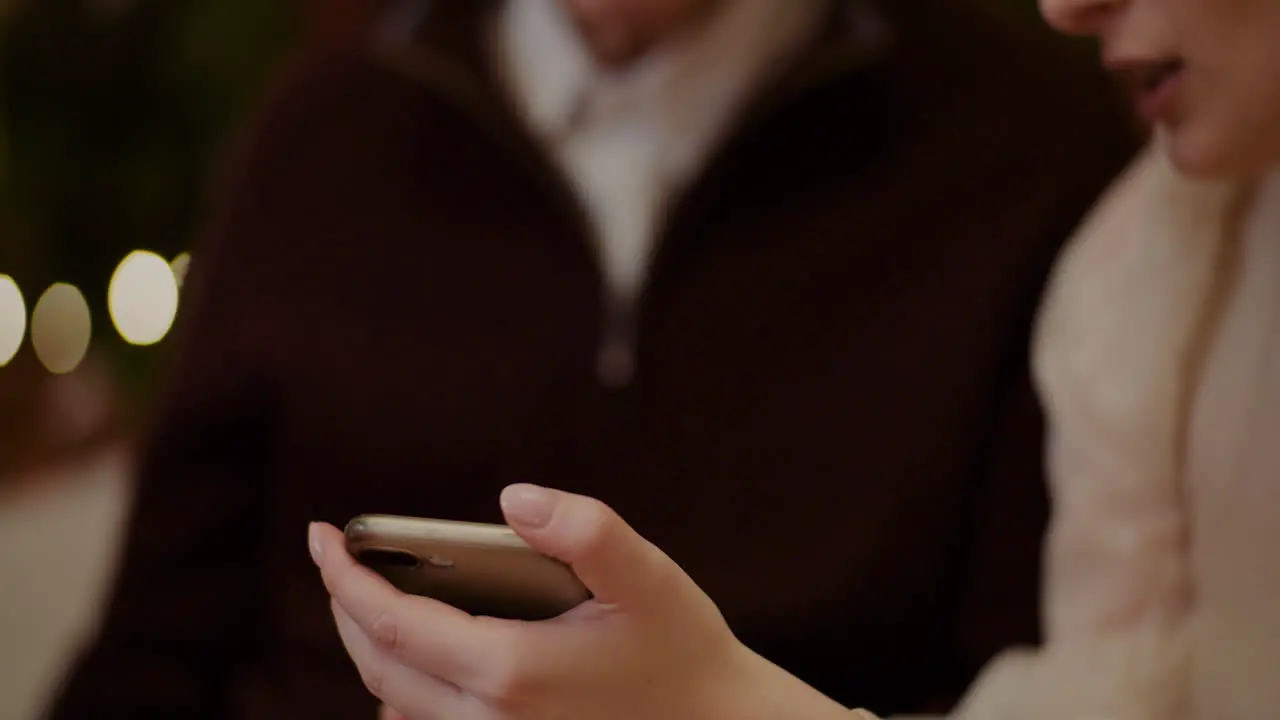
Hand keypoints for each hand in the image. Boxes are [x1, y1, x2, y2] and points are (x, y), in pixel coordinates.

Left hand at [310, 484, 869, 719]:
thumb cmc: (681, 646)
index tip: (321, 535)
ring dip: (371, 649)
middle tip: (337, 557)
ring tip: (369, 598)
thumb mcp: (646, 576)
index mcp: (510, 672)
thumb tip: (512, 498)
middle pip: (378, 666)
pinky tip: (420, 656)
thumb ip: (585, 529)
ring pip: (394, 704)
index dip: (345, 578)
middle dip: (346, 608)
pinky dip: (401, 690)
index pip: (392, 623)